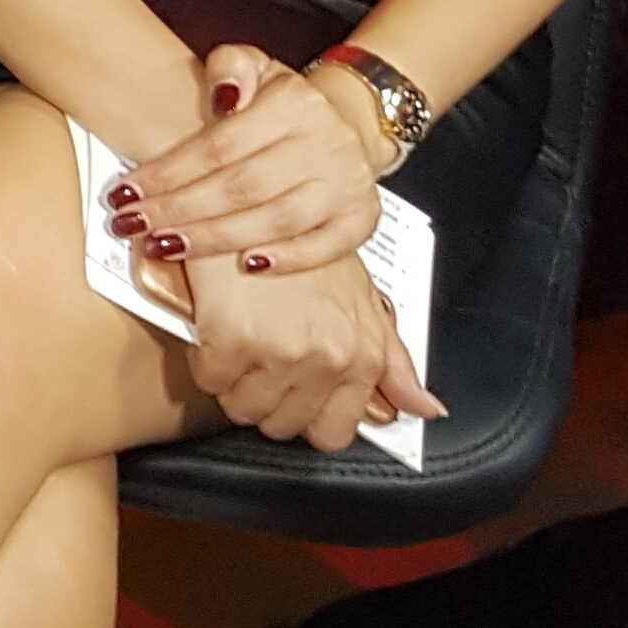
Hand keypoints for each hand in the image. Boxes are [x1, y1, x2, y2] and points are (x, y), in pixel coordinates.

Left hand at [117, 48, 385, 273]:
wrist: (348, 124)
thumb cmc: (284, 105)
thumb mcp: (255, 67)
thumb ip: (230, 66)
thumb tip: (220, 95)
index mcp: (294, 104)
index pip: (220, 145)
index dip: (169, 172)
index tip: (126, 192)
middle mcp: (325, 143)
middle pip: (242, 186)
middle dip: (179, 210)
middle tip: (133, 225)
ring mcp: (345, 184)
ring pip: (277, 219)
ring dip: (217, 238)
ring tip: (166, 246)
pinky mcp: (361, 219)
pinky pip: (326, 246)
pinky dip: (288, 258)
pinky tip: (245, 266)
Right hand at [181, 251, 437, 452]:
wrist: (252, 195)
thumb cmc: (302, 239)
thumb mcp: (361, 298)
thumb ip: (392, 361)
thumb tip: (423, 408)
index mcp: (362, 353)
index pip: (333, 432)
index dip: (303, 415)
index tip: (289, 392)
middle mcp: (328, 358)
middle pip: (281, 424)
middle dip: (263, 397)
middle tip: (257, 357)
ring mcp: (281, 351)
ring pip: (242, 408)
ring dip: (232, 382)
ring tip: (235, 340)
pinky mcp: (234, 339)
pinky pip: (209, 380)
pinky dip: (204, 357)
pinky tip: (214, 326)